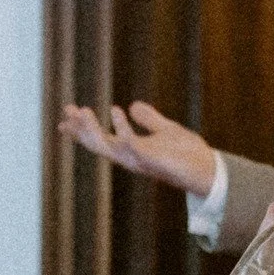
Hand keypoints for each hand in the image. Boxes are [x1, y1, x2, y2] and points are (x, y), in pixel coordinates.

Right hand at [58, 101, 216, 194]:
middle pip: (98, 144)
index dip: (82, 130)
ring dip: (93, 130)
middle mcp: (131, 158)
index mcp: (131, 150)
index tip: (64, 118)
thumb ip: (149, 119)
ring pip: (108, 147)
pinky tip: (116, 110)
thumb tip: (133, 105)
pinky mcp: (152, 160)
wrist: (209, 169)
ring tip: (82, 111)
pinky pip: (132, 144)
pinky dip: (122, 128)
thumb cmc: (188, 154)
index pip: (101, 139)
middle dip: (81, 129)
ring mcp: (140, 161)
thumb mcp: (165, 130)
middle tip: (66, 111)